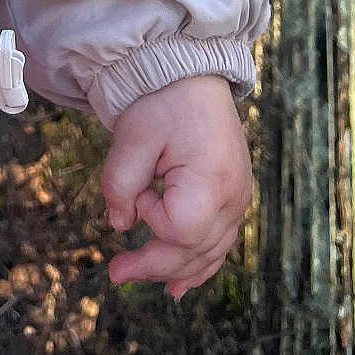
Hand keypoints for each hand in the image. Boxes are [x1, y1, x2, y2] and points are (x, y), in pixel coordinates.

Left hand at [101, 75, 252, 293]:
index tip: (140, 189)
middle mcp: (233, 197)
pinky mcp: (235, 194)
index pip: (179, 230)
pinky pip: (220, 239)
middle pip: (196, 250)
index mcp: (212, 181)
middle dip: (155, 265)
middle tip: (115, 272)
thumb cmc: (163, 99)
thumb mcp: (132, 137)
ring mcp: (239, 198)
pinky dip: (200, 259)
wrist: (192, 71)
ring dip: (178, 269)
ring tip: (149, 283)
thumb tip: (119, 225)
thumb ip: (120, 185)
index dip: (151, 219)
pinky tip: (183, 280)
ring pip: (210, 251)